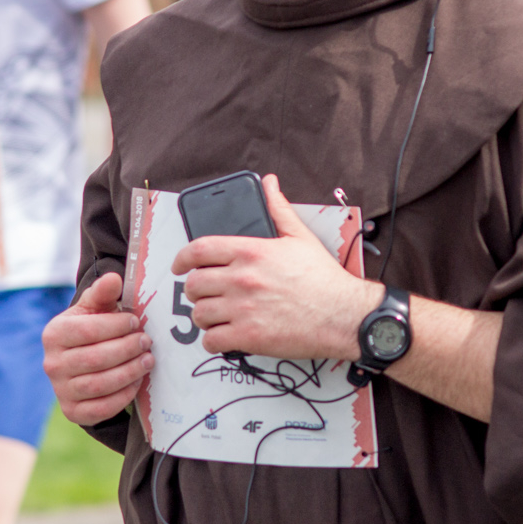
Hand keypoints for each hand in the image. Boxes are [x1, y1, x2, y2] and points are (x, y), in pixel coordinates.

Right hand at [42, 273, 153, 425]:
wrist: (81, 362)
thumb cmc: (92, 329)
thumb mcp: (95, 308)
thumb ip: (103, 293)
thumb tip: (114, 278)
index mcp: (54, 334)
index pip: (88, 331)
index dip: (117, 327)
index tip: (136, 322)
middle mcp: (52, 363)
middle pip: (96, 359)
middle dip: (127, 349)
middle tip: (147, 342)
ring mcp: (60, 390)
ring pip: (100, 384)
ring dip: (129, 372)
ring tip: (147, 360)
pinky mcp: (72, 411)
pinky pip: (101, 409)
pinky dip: (123, 395)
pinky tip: (137, 381)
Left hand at [172, 175, 382, 359]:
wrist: (343, 315)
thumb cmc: (324, 279)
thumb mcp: (300, 236)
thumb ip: (279, 209)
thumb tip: (269, 183)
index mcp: (250, 251)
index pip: (198, 249)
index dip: (181, 259)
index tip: (179, 266)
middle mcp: (242, 278)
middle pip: (193, 284)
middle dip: (195, 290)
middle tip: (205, 294)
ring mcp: (243, 309)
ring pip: (199, 313)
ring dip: (204, 316)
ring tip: (216, 316)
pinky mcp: (248, 337)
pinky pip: (211, 340)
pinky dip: (213, 340)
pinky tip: (225, 335)